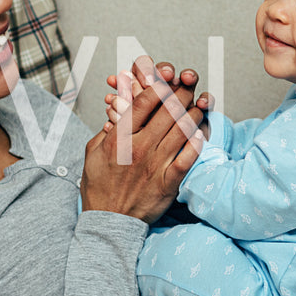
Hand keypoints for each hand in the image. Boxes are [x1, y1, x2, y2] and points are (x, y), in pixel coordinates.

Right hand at [82, 58, 206, 222]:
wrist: (108, 222)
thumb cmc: (99, 186)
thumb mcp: (92, 153)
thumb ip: (107, 130)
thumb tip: (117, 110)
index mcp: (120, 138)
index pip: (144, 103)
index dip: (159, 84)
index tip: (167, 74)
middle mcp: (139, 148)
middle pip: (167, 112)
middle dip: (182, 91)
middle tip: (191, 79)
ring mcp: (155, 165)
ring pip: (181, 131)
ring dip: (195, 112)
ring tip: (203, 100)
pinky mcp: (168, 183)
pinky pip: (188, 159)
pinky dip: (197, 143)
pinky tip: (204, 131)